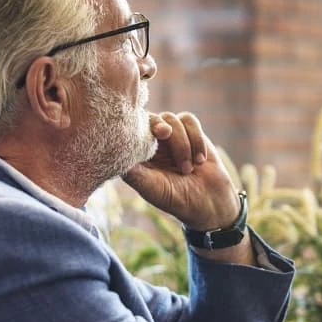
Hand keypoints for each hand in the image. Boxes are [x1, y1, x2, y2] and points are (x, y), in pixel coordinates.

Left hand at [123, 111, 241, 230]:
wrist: (208, 202)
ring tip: (188, 169)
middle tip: (166, 133)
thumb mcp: (151, 187)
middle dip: (160, 125)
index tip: (150, 134)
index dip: (139, 126)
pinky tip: (200, 160)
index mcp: (139, 153)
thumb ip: (134, 172)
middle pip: (153, 119)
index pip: (133, 130)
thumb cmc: (175, 198)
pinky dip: (196, 139)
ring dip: (183, 143)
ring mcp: (173, 136)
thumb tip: (113, 157)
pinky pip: (190, 121)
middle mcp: (154, 142)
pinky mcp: (191, 132)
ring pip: (173, 119)